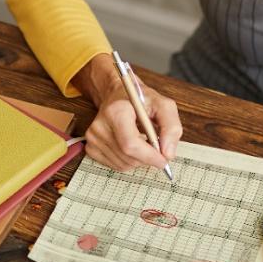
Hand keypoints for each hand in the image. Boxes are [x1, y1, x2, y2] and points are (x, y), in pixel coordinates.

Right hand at [73, 53, 181, 173]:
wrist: (117, 96)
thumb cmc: (140, 100)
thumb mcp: (163, 106)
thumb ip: (171, 127)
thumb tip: (168, 153)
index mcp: (116, 111)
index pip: (130, 144)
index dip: (149, 156)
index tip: (164, 159)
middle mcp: (100, 125)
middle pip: (128, 156)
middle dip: (147, 158)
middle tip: (156, 147)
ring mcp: (93, 138)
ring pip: (123, 164)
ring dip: (139, 160)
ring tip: (143, 142)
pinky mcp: (91, 147)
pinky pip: (116, 165)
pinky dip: (129, 161)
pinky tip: (131, 146)